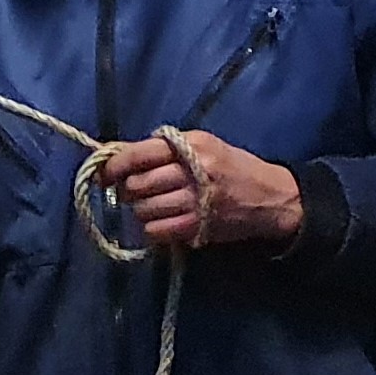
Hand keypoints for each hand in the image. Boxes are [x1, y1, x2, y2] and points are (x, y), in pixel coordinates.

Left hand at [95, 131, 302, 248]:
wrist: (272, 197)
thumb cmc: (231, 168)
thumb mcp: (202, 146)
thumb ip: (162, 151)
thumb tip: (117, 157)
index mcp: (191, 144)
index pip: (139, 154)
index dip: (114, 166)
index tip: (103, 175)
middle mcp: (193, 169)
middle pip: (137, 184)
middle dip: (128, 190)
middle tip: (136, 193)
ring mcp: (195, 200)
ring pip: (142, 209)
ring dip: (141, 210)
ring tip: (156, 206)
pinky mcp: (197, 226)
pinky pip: (155, 230)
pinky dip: (152, 228)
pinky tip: (164, 222)